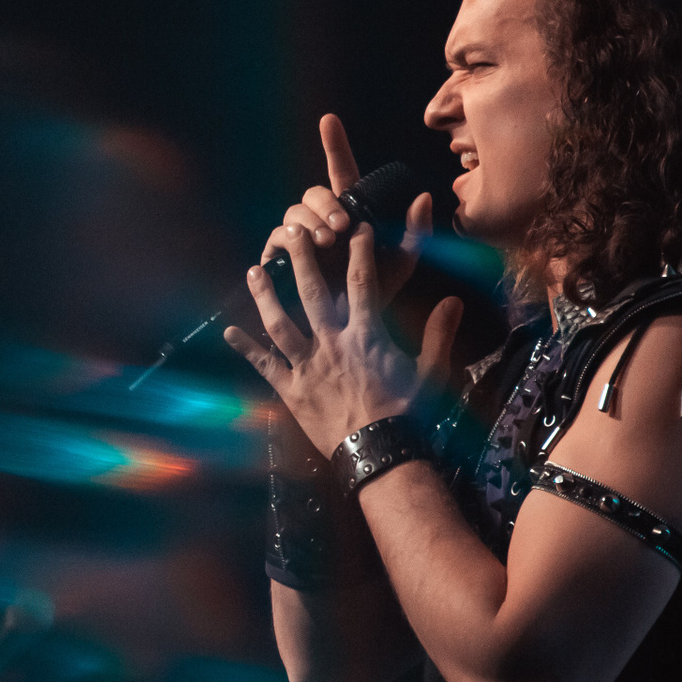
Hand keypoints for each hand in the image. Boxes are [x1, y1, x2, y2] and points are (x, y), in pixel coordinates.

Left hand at [225, 219, 466, 456]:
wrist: (380, 452)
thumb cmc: (407, 414)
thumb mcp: (431, 372)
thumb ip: (439, 334)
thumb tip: (453, 301)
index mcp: (366, 336)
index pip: (362, 283)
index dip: (360, 253)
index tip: (357, 229)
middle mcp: (332, 344)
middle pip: (312, 293)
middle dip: (302, 259)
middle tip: (291, 232)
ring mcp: (307, 367)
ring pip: (280, 324)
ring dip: (265, 295)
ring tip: (254, 270)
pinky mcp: (291, 391)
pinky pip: (264, 367)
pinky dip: (246, 349)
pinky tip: (228, 331)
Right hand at [262, 114, 436, 306]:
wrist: (348, 330)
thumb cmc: (374, 293)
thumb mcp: (401, 263)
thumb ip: (415, 232)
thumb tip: (424, 197)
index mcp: (350, 213)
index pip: (341, 171)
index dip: (334, 144)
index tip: (329, 120)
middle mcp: (322, 220)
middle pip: (314, 193)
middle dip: (326, 204)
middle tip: (342, 226)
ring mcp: (299, 238)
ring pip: (294, 213)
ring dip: (310, 221)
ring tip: (325, 241)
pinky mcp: (281, 258)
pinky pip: (275, 239)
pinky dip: (284, 240)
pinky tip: (296, 247)